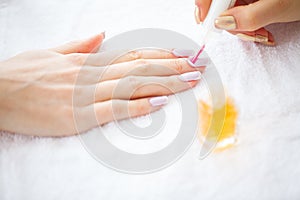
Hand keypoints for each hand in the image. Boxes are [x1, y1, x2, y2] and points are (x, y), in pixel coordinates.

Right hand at [0, 33, 204, 136]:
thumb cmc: (20, 74)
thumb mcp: (50, 53)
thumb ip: (80, 46)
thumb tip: (101, 35)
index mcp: (86, 61)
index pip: (131, 55)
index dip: (159, 54)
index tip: (181, 54)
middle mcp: (90, 75)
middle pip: (139, 68)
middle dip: (171, 67)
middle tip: (197, 67)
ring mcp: (85, 95)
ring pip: (132, 85)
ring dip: (163, 83)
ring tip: (189, 82)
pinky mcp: (77, 116)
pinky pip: (113, 108)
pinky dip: (138, 105)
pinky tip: (160, 102)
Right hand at [194, 0, 299, 44]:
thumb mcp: (277, 6)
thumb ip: (248, 16)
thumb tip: (222, 23)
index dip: (204, 6)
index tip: (204, 23)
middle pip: (221, 5)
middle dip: (231, 24)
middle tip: (249, 34)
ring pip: (230, 13)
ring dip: (243, 29)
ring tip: (261, 34)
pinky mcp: (251, 1)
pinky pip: (240, 15)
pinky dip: (248, 27)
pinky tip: (261, 31)